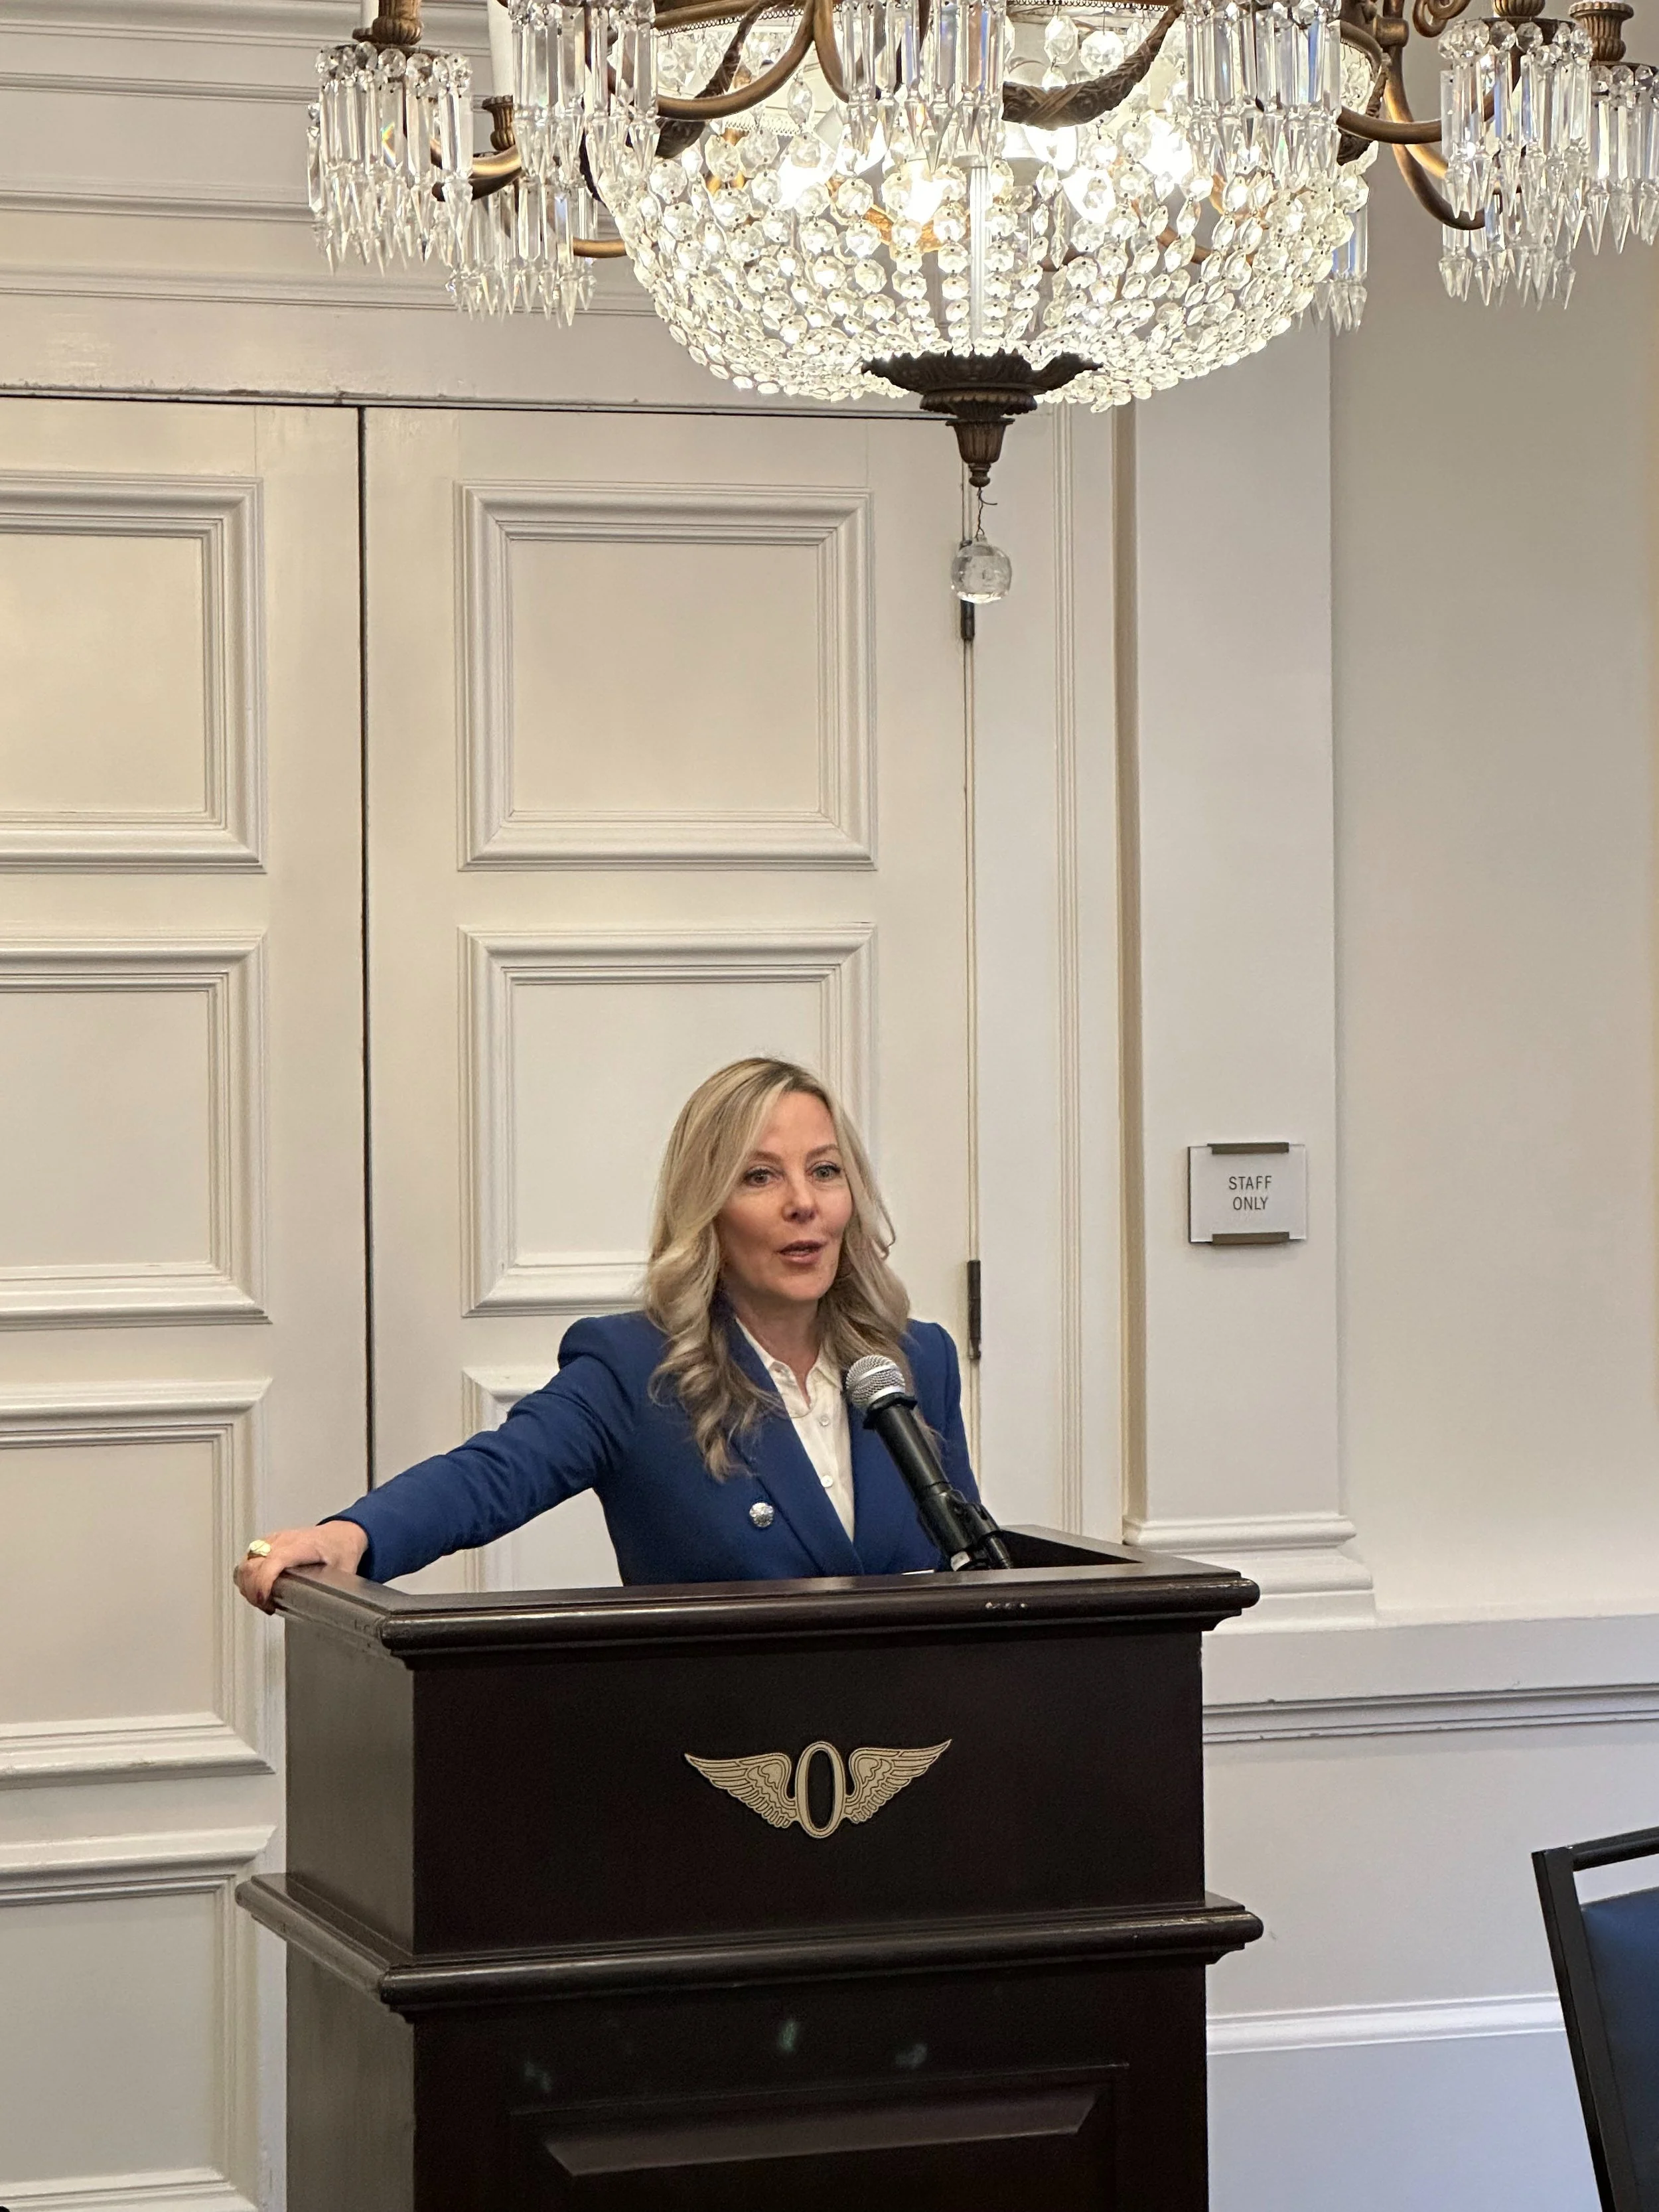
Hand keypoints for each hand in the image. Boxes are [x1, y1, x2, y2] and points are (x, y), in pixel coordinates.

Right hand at [234, 1520, 368, 1612]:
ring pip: (245, 1564)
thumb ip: (335, 1590)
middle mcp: (283, 1541)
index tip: (265, 1602)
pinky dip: (247, 1578)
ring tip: (262, 1601)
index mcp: (302, 1546)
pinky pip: (247, 1560)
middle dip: (252, 1592)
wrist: (339, 1534)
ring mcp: (272, 1541)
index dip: (263, 1583)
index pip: (272, 1562)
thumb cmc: (340, 1549)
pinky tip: (259, 1591)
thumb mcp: (344, 1571)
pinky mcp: (267, 1544)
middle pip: (251, 1565)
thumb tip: (329, 1610)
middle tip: (266, 1606)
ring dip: (247, 1587)